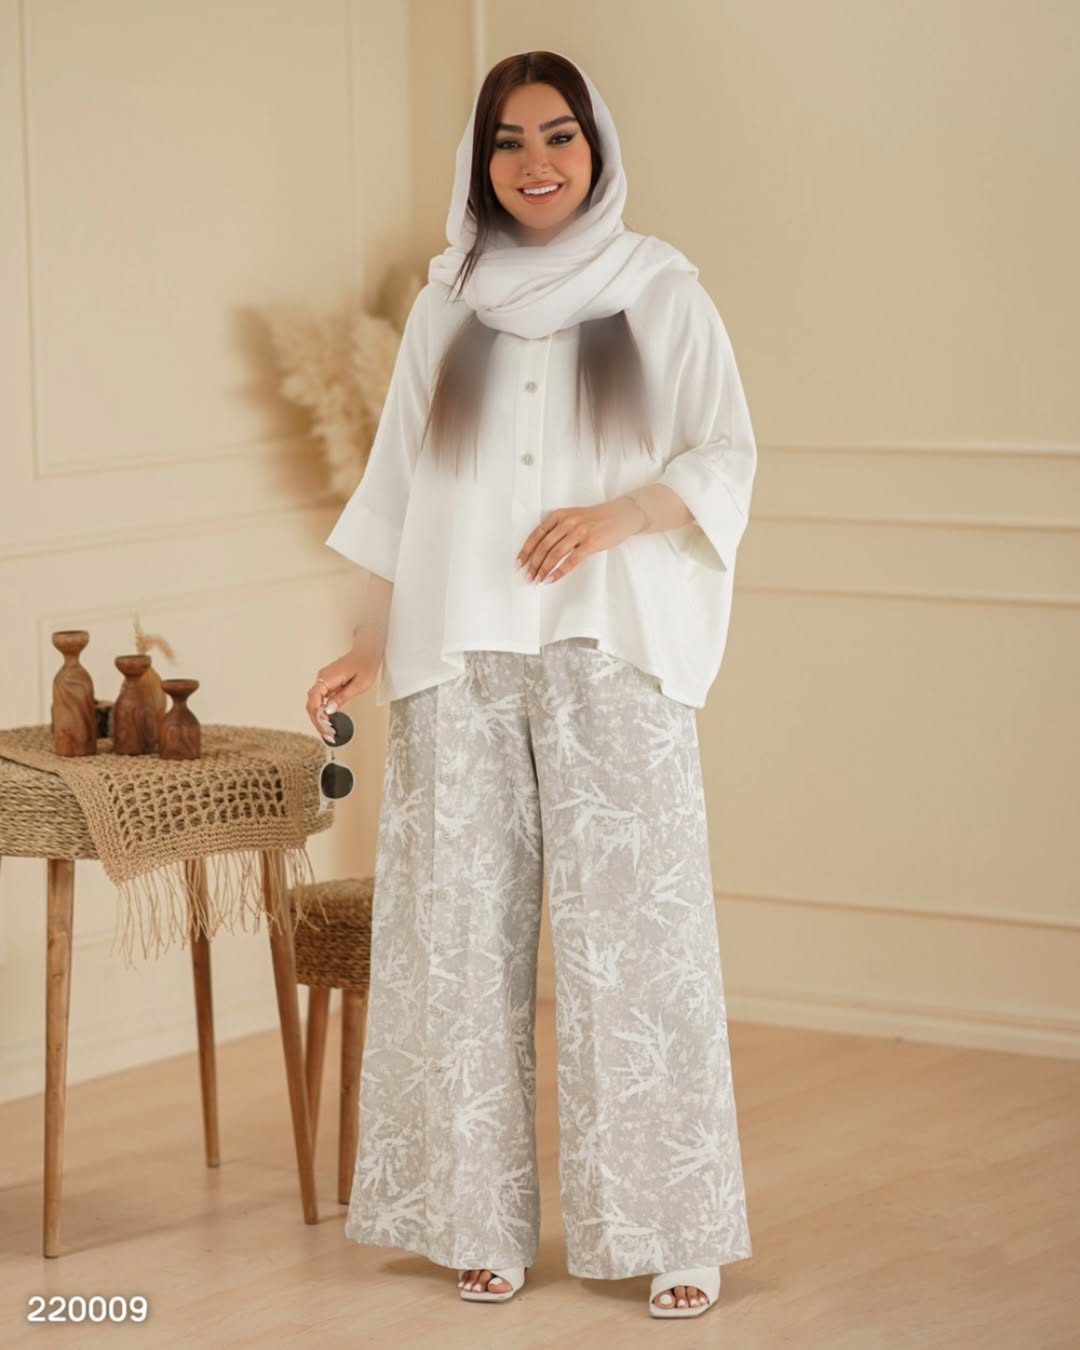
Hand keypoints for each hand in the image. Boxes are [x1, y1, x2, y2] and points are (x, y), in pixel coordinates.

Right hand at [305, 635, 381, 739]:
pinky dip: (324, 711)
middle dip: (318, 721)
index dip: (317, 716)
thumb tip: (328, 710)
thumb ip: (342, 697)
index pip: (314, 699)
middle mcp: (322, 678)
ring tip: (330, 731)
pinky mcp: (328, 682)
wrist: (367, 651)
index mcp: (328, 677)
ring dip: (320, 718)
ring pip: (315, 702)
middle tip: (328, 735)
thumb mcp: (359, 685)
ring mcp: (324, 680)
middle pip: (312, 703)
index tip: (325, 727)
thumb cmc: (366, 665)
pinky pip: (321, 699)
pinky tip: (331, 721)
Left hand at [516, 496, 645, 584]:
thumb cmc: (597, 519)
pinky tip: (553, 579)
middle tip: (528, 576)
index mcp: (559, 515)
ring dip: (544, 569)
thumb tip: (540, 551)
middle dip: (533, 564)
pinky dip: (560, 572)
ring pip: (555, 554)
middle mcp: (567, 522)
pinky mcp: (591, 543)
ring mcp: (579, 532)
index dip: (526, 551)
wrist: (621, 515)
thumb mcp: (574, 518)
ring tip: (538, 580)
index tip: (519, 564)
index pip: (536, 535)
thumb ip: (558, 529)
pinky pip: (571, 561)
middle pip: (544, 546)